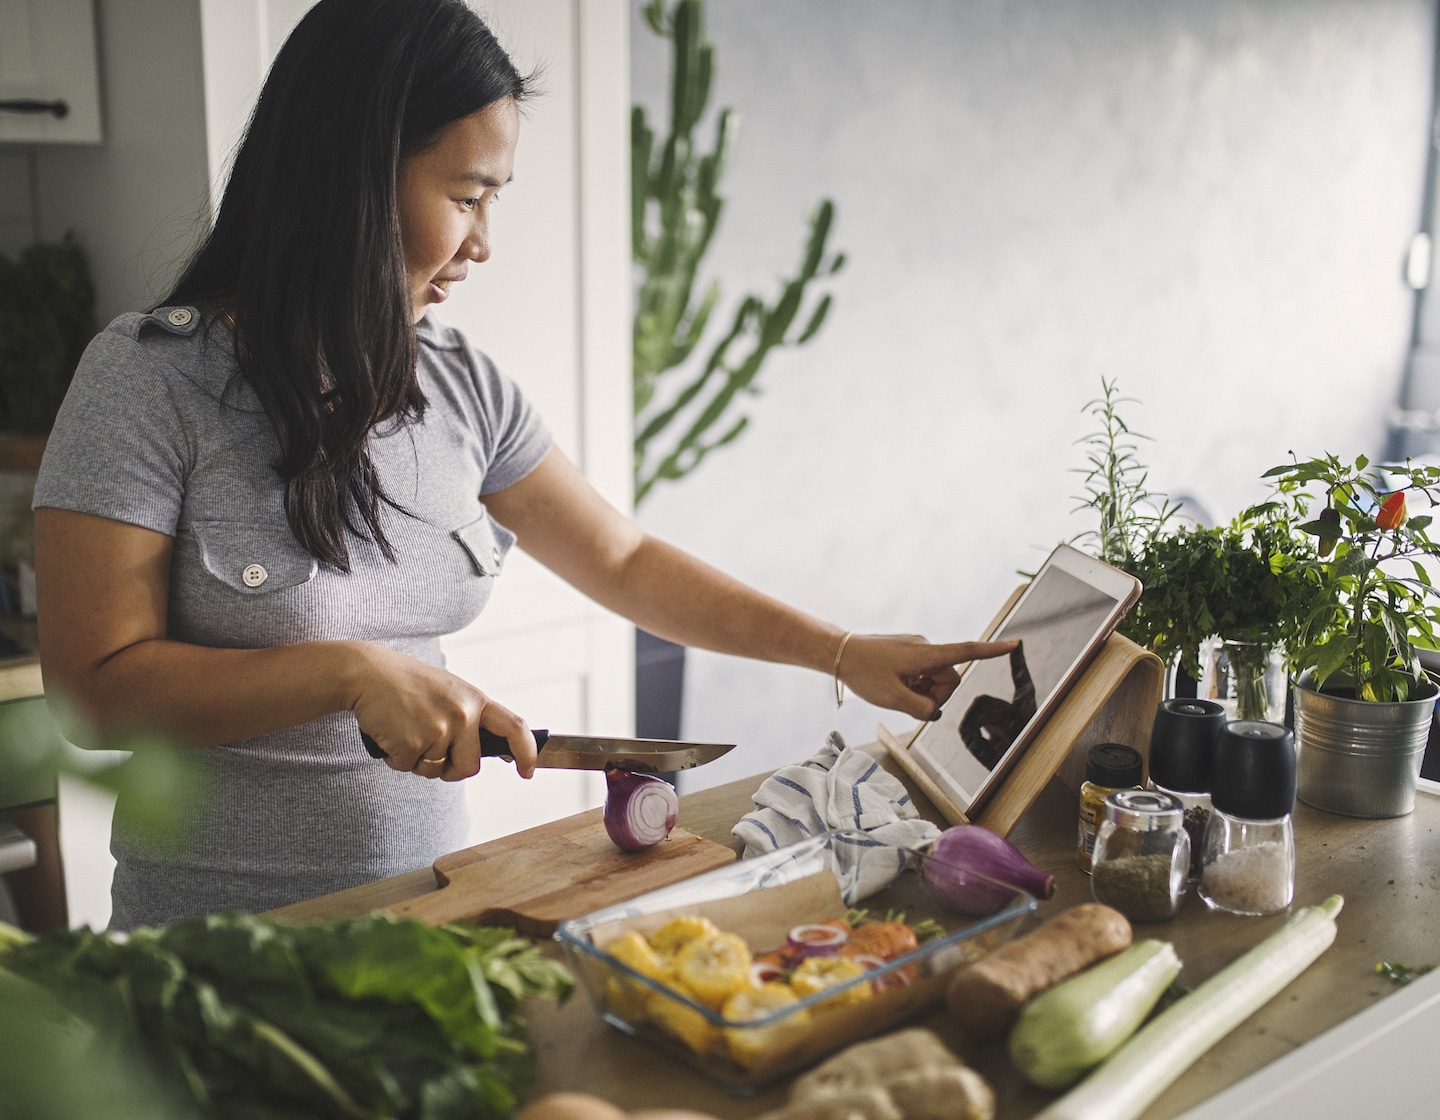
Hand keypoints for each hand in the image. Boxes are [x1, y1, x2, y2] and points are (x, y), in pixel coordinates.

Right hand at [348, 643, 536, 779]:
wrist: (368, 673)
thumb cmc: (408, 684)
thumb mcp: (450, 692)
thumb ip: (471, 717)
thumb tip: (494, 750)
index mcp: (475, 700)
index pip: (515, 728)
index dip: (527, 752)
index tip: (527, 771)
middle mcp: (462, 714)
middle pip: (469, 767)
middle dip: (450, 767)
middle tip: (429, 745)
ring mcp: (438, 729)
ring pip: (435, 771)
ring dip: (418, 760)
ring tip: (407, 728)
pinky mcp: (412, 743)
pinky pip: (408, 768)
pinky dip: (397, 758)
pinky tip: (392, 733)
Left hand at [838, 633, 1019, 720]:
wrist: (838, 652)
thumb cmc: (863, 672)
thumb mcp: (892, 698)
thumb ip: (921, 709)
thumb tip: (934, 711)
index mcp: (926, 655)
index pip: (966, 652)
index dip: (991, 651)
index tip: (1014, 644)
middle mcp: (925, 648)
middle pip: (948, 679)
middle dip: (935, 694)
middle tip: (907, 699)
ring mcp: (916, 649)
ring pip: (934, 679)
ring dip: (922, 690)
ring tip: (896, 690)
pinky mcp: (908, 652)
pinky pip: (921, 674)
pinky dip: (913, 684)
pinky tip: (893, 684)